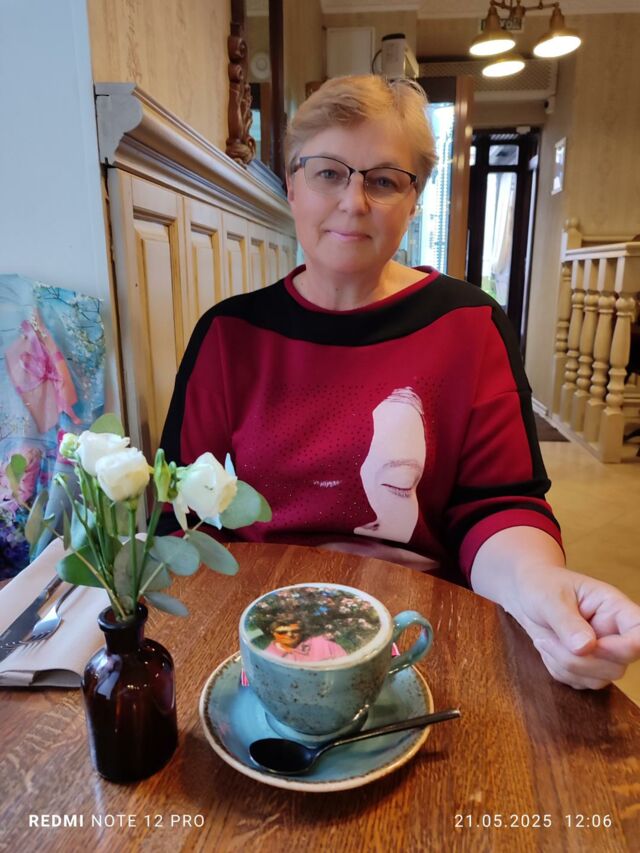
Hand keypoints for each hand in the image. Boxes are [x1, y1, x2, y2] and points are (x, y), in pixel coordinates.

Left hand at [470, 527, 639, 689]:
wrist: (527, 595)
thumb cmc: (542, 587)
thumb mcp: (550, 598)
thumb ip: (568, 621)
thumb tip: (586, 648)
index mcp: (614, 608)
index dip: (627, 647)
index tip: (594, 645)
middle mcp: (615, 633)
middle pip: (618, 665)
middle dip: (579, 660)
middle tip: (547, 639)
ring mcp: (605, 653)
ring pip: (599, 679)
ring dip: (565, 665)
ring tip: (545, 640)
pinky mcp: (589, 668)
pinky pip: (580, 683)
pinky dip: (559, 671)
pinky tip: (549, 649)